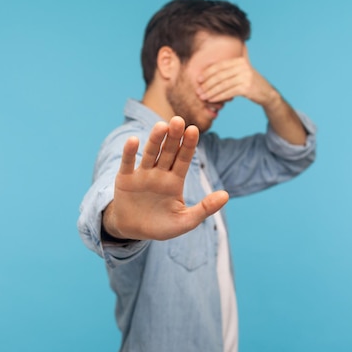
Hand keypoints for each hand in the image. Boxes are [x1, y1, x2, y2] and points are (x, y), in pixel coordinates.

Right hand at [103, 116, 228, 240]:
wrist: (133, 231)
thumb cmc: (161, 226)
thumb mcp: (185, 221)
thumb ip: (205, 208)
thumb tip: (226, 195)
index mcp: (175, 181)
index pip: (184, 159)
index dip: (188, 145)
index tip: (194, 129)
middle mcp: (160, 173)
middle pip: (168, 152)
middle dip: (173, 137)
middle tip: (178, 120)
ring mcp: (142, 174)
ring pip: (150, 153)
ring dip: (155, 140)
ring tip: (161, 126)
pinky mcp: (125, 178)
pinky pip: (128, 163)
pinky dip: (129, 152)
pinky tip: (133, 140)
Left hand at [196, 46, 276, 106]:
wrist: (267, 93)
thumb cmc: (252, 82)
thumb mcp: (245, 68)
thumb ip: (238, 60)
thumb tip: (238, 46)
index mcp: (240, 60)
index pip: (220, 66)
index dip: (207, 72)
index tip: (198, 79)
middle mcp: (243, 67)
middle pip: (220, 75)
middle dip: (207, 84)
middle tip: (198, 90)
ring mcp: (245, 77)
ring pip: (223, 85)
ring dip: (211, 92)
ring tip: (203, 97)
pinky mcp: (246, 88)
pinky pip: (228, 92)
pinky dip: (219, 97)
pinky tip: (212, 100)